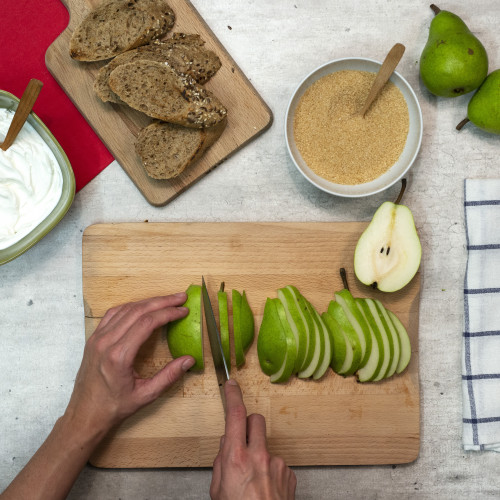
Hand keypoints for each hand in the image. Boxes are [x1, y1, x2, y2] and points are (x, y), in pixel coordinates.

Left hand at [64, 293, 194, 434]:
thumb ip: (169, 376)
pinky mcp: (93, 338)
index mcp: (119, 355)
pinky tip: (143, 307)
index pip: (147, 322)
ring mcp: (97, 338)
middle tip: (180, 297)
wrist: (84, 415)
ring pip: (125, 309)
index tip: (183, 310)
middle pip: (137, 311)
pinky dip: (131, 306)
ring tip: (166, 300)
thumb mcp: (146, 395)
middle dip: (162, 302)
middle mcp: (106, 342)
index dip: (167, 313)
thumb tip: (189, 360)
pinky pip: (113, 314)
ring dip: (148, 301)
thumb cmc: (114, 407)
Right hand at [210, 380, 295, 499]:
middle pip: (256, 420)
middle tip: (241, 441)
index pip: (235, 415)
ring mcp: (277, 464)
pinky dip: (270, 472)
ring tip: (253, 482)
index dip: (233, 395)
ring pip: (266, 445)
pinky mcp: (289, 474)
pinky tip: (265, 490)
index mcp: (236, 459)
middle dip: (248, 425)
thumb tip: (226, 445)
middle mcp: (259, 456)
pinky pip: (277, 463)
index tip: (231, 385)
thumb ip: (221, 462)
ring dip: (259, 455)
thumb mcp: (218, 491)